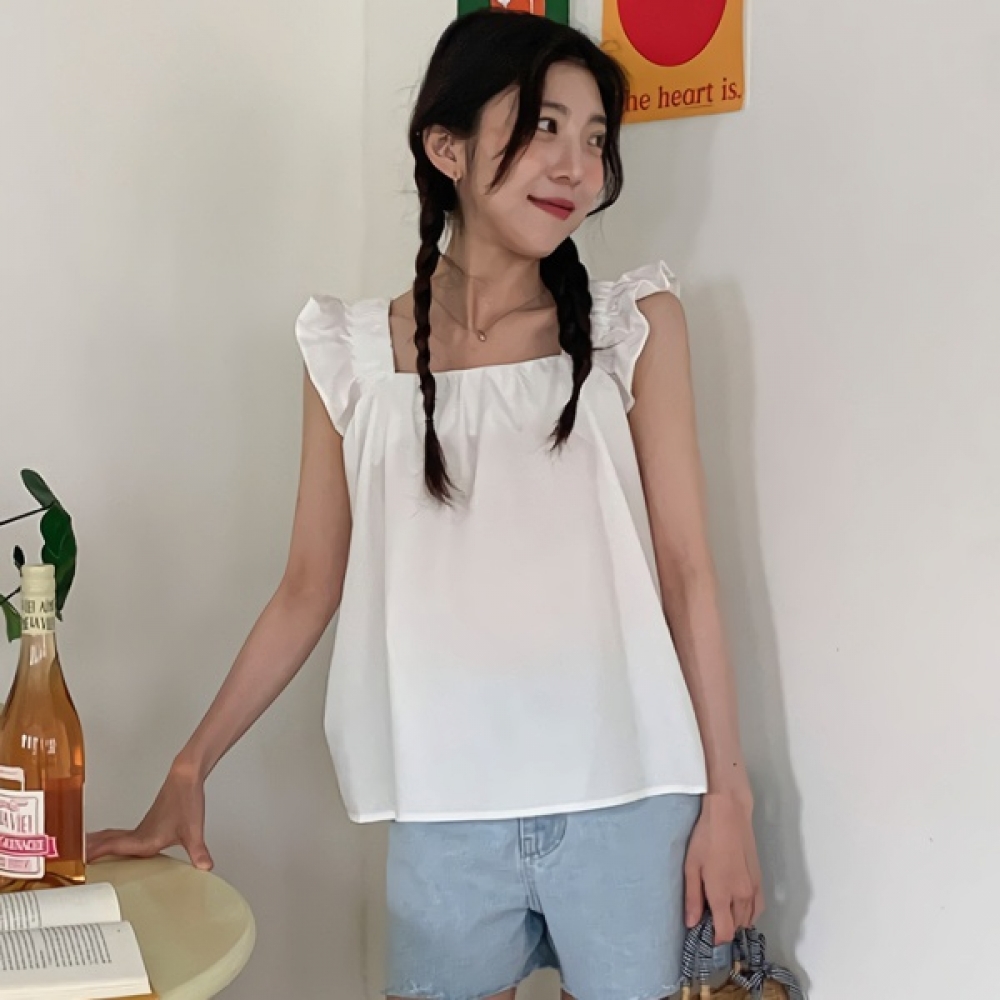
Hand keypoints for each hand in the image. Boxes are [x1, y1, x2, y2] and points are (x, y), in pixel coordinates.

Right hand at [87, 761, 213, 870]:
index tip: (75, 865)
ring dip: (97, 846)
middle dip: (88, 853)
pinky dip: (110, 841)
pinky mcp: (148, 823)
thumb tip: (205, 867)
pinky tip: (117, 847)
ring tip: (82, 855)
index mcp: (144, 839)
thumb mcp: (194, 831)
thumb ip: (198, 851)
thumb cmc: (186, 800)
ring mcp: (142, 828)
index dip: (92, 857)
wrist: (186, 777)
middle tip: (68, 862)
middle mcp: (139, 834)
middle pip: (107, 843)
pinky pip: (122, 835)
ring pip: (113, 838)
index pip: (112, 849)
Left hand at [683, 790, 763, 944]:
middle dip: (724, 929)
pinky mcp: (759, 880)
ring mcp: (753, 889)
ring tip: (722, 912)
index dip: (716, 940)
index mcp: (722, 895)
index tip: (706, 937)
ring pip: (748, 919)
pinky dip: (749, 913)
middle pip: (737, 927)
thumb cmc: (705, 839)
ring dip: (736, 921)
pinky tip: (738, 905)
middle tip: (710, 920)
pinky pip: (758, 907)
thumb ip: (692, 898)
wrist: (729, 816)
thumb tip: (691, 924)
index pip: (725, 932)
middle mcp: (741, 897)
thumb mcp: (691, 867)